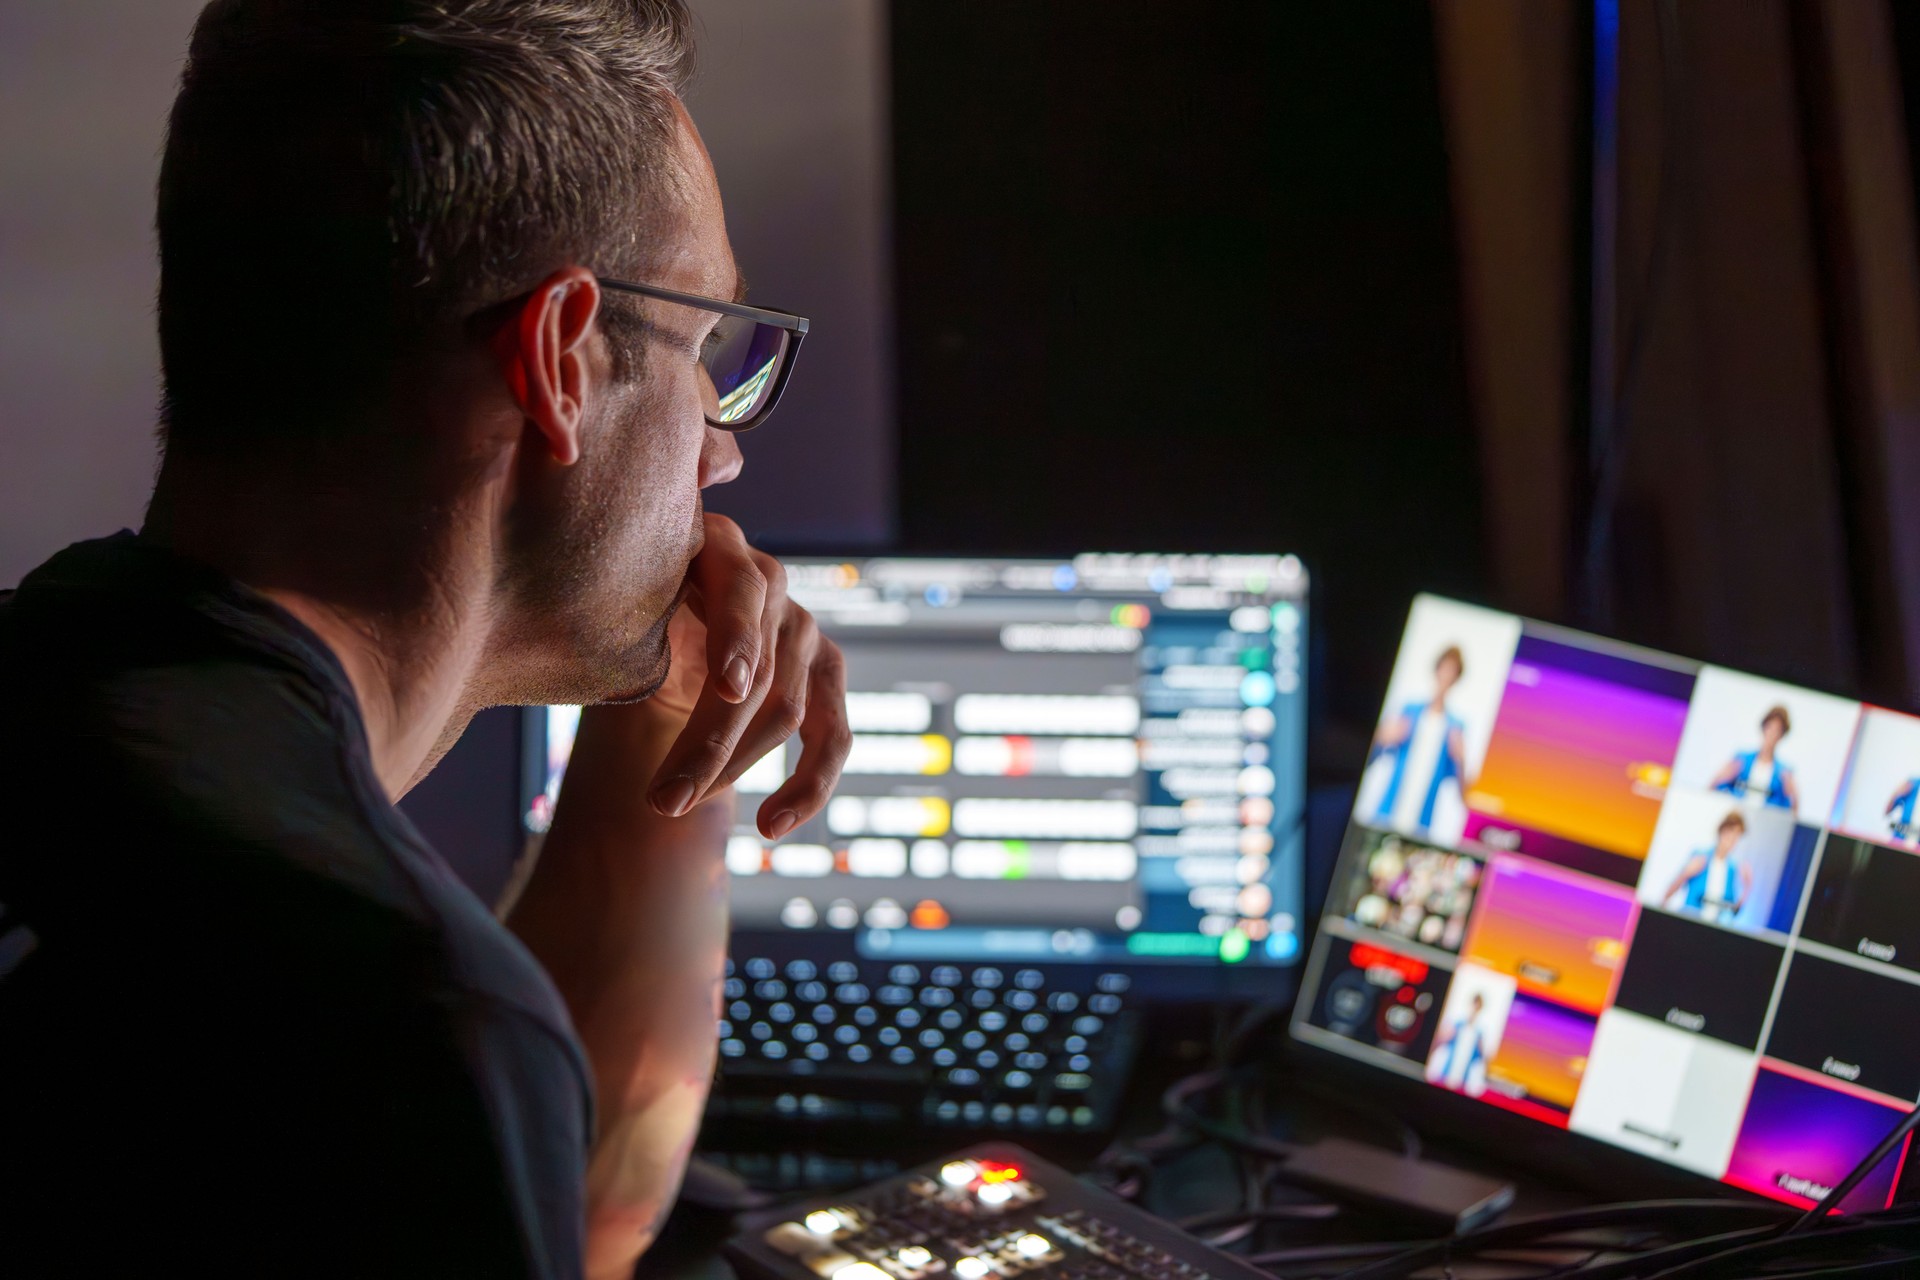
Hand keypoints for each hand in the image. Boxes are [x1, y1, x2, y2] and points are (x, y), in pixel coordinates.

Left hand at [645, 514, 850, 838]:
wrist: (649, 626)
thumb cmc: (618, 612)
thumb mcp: (614, 606)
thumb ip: (622, 617)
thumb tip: (599, 661)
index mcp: (716, 546)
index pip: (742, 590)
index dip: (737, 639)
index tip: (728, 689)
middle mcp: (771, 580)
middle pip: (761, 670)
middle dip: (711, 743)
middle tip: (662, 800)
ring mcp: (803, 627)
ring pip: (787, 711)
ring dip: (732, 769)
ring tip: (672, 808)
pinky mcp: (825, 671)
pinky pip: (833, 737)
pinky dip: (808, 787)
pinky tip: (773, 826)